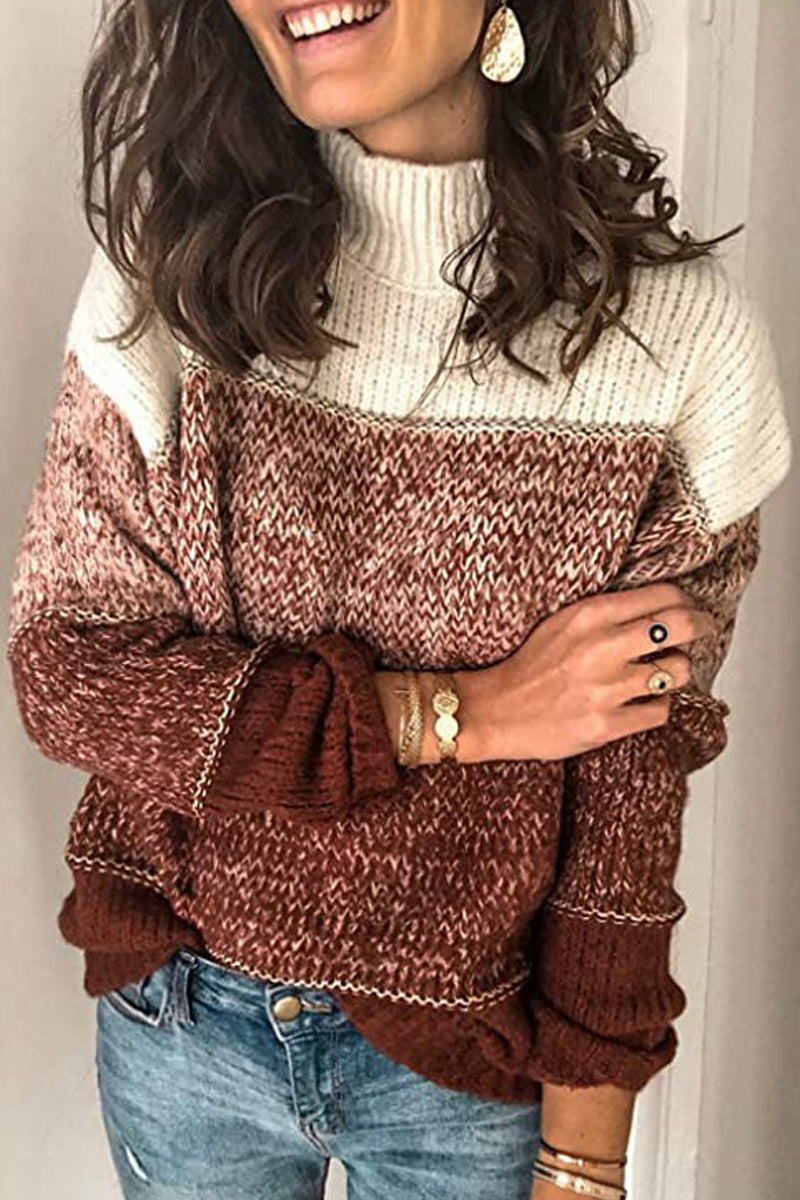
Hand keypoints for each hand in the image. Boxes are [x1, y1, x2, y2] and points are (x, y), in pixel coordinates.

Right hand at [458, 582, 716, 762]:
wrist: (495, 711)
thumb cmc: (530, 666)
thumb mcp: (562, 621)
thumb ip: (606, 611)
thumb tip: (658, 606)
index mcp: (590, 615)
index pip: (663, 596)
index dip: (685, 602)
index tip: (688, 609)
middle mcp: (602, 647)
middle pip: (681, 626)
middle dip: (700, 627)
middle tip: (701, 631)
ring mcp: (606, 688)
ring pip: (678, 671)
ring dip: (676, 672)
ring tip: (661, 673)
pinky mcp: (607, 724)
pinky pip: (660, 712)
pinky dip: (656, 706)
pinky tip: (641, 701)